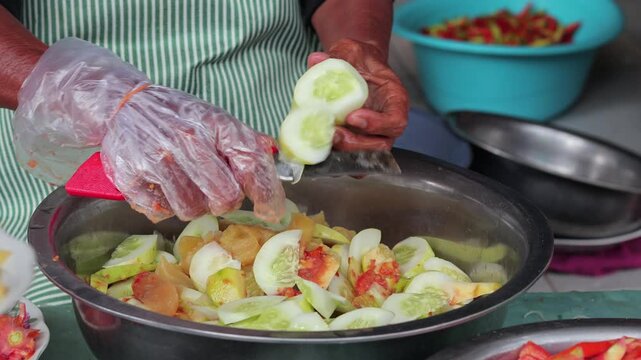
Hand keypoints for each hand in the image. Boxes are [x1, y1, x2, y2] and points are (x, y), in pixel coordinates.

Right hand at [13, 38, 285, 222]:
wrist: (125, 104)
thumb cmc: (178, 117)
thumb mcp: (215, 118)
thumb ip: (245, 140)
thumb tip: (273, 155)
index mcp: (215, 124)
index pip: (252, 166)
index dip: (268, 195)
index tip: (271, 212)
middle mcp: (187, 140)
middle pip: (224, 198)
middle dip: (224, 202)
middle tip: (216, 193)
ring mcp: (157, 158)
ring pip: (191, 210)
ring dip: (193, 205)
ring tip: (185, 185)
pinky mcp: (129, 175)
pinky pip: (159, 212)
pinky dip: (163, 206)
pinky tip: (161, 187)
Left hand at [307, 39, 408, 150]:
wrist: (353, 68)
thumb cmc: (358, 60)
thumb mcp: (350, 51)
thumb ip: (337, 55)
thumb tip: (315, 59)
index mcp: (394, 99)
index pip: (396, 121)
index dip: (377, 124)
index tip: (353, 117)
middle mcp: (387, 122)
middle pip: (381, 144)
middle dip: (357, 143)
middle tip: (335, 133)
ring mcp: (371, 135)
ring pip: (365, 154)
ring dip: (344, 150)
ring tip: (325, 138)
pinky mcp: (354, 140)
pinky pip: (348, 154)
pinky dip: (334, 153)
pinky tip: (318, 142)